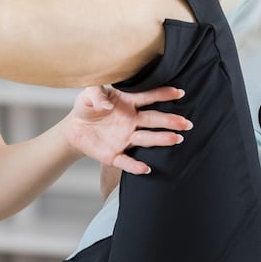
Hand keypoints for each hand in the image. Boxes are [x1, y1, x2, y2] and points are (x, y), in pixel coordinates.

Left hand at [66, 85, 189, 175]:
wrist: (74, 129)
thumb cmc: (86, 107)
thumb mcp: (88, 94)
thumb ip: (97, 94)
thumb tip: (107, 104)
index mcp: (128, 103)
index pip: (148, 98)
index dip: (163, 95)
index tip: (179, 93)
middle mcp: (131, 122)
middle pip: (154, 120)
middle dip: (170, 121)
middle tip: (186, 123)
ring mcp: (125, 139)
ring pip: (146, 139)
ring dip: (161, 139)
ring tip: (176, 139)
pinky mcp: (114, 155)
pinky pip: (126, 161)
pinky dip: (135, 166)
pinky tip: (146, 168)